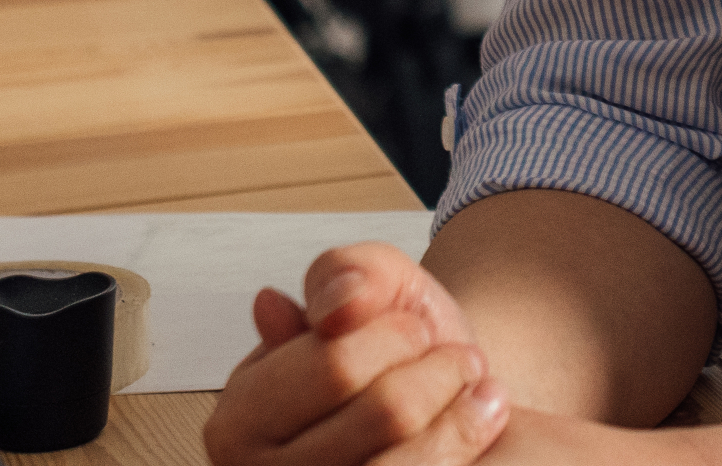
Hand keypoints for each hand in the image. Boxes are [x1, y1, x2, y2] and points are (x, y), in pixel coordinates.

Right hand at [207, 242, 510, 465]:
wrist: (445, 406)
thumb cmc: (398, 353)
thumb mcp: (371, 287)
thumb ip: (347, 275)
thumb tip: (337, 306)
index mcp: (238, 422)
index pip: (336, 363)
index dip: (395, 332)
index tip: (415, 328)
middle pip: (388, 410)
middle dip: (439, 368)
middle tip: (456, 360)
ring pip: (412, 460)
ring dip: (461, 411)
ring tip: (477, 388)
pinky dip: (466, 439)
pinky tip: (483, 418)